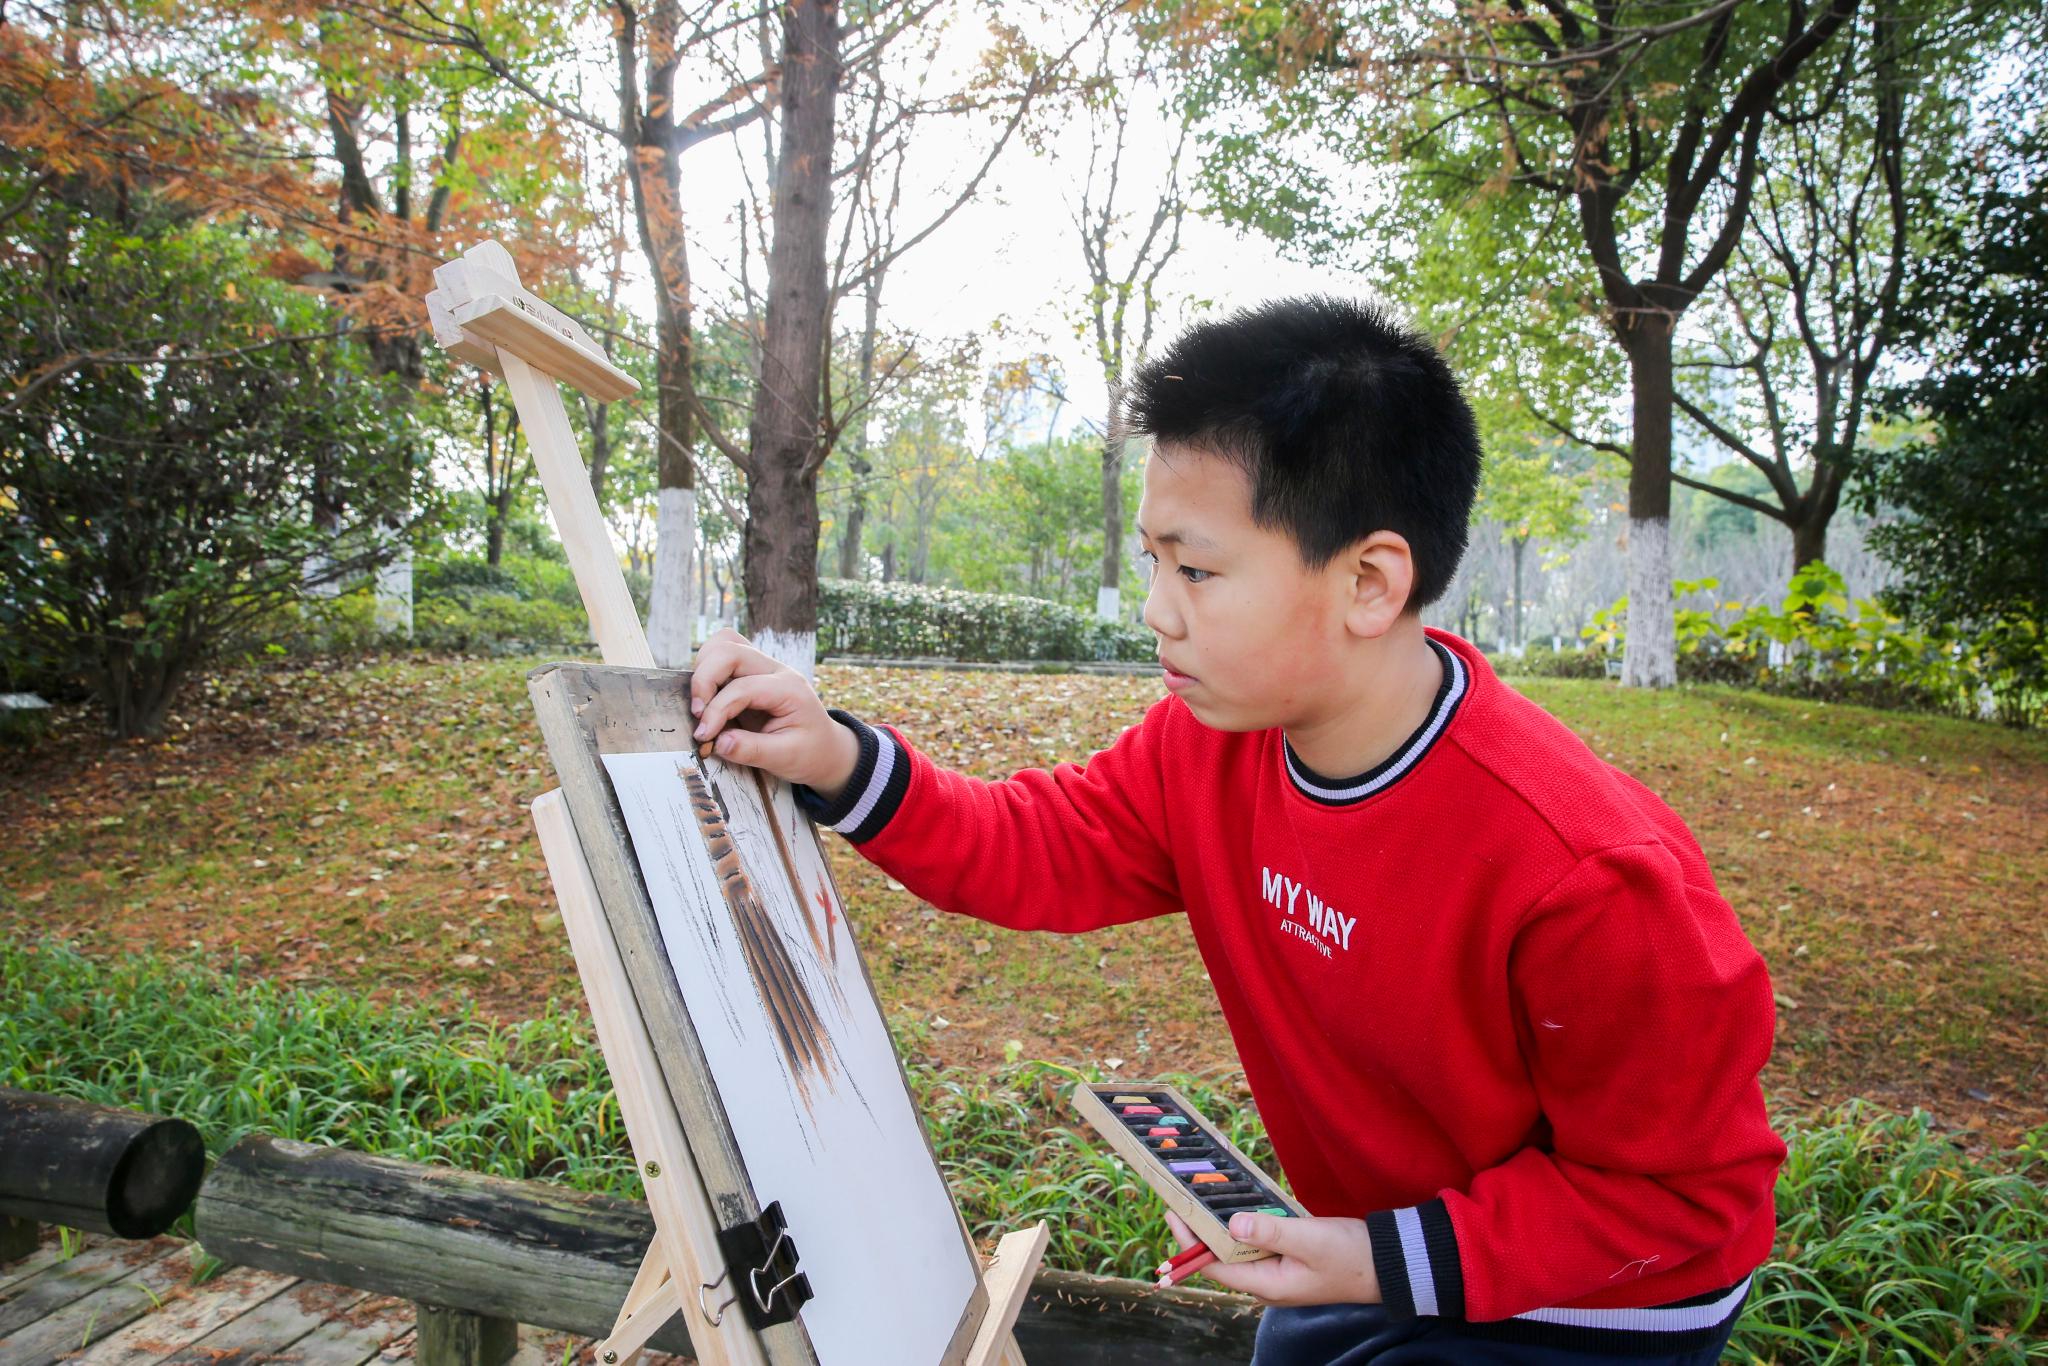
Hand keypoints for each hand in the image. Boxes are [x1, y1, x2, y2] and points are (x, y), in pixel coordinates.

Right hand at [688, 629, 860, 797]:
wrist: (826, 749)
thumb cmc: (809, 753)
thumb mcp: (786, 758)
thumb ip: (751, 750)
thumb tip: (717, 742)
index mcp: (789, 688)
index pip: (743, 687)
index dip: (717, 710)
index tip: (704, 737)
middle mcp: (775, 670)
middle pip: (730, 650)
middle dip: (704, 680)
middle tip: (697, 714)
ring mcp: (763, 667)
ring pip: (725, 643)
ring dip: (704, 670)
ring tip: (701, 705)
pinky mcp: (751, 673)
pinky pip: (724, 654)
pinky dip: (708, 670)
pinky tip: (707, 698)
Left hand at [1162, 1208, 1381, 1307]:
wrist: (1388, 1263)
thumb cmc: (1350, 1255)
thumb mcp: (1308, 1239)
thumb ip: (1269, 1232)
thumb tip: (1230, 1226)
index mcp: (1267, 1284)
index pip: (1214, 1266)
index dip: (1190, 1242)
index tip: (1173, 1213)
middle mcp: (1267, 1281)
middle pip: (1221, 1257)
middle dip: (1201, 1229)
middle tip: (1183, 1197)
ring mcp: (1278, 1270)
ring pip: (1239, 1246)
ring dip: (1222, 1224)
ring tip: (1203, 1196)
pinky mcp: (1289, 1256)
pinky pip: (1258, 1240)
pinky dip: (1246, 1223)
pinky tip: (1238, 1202)